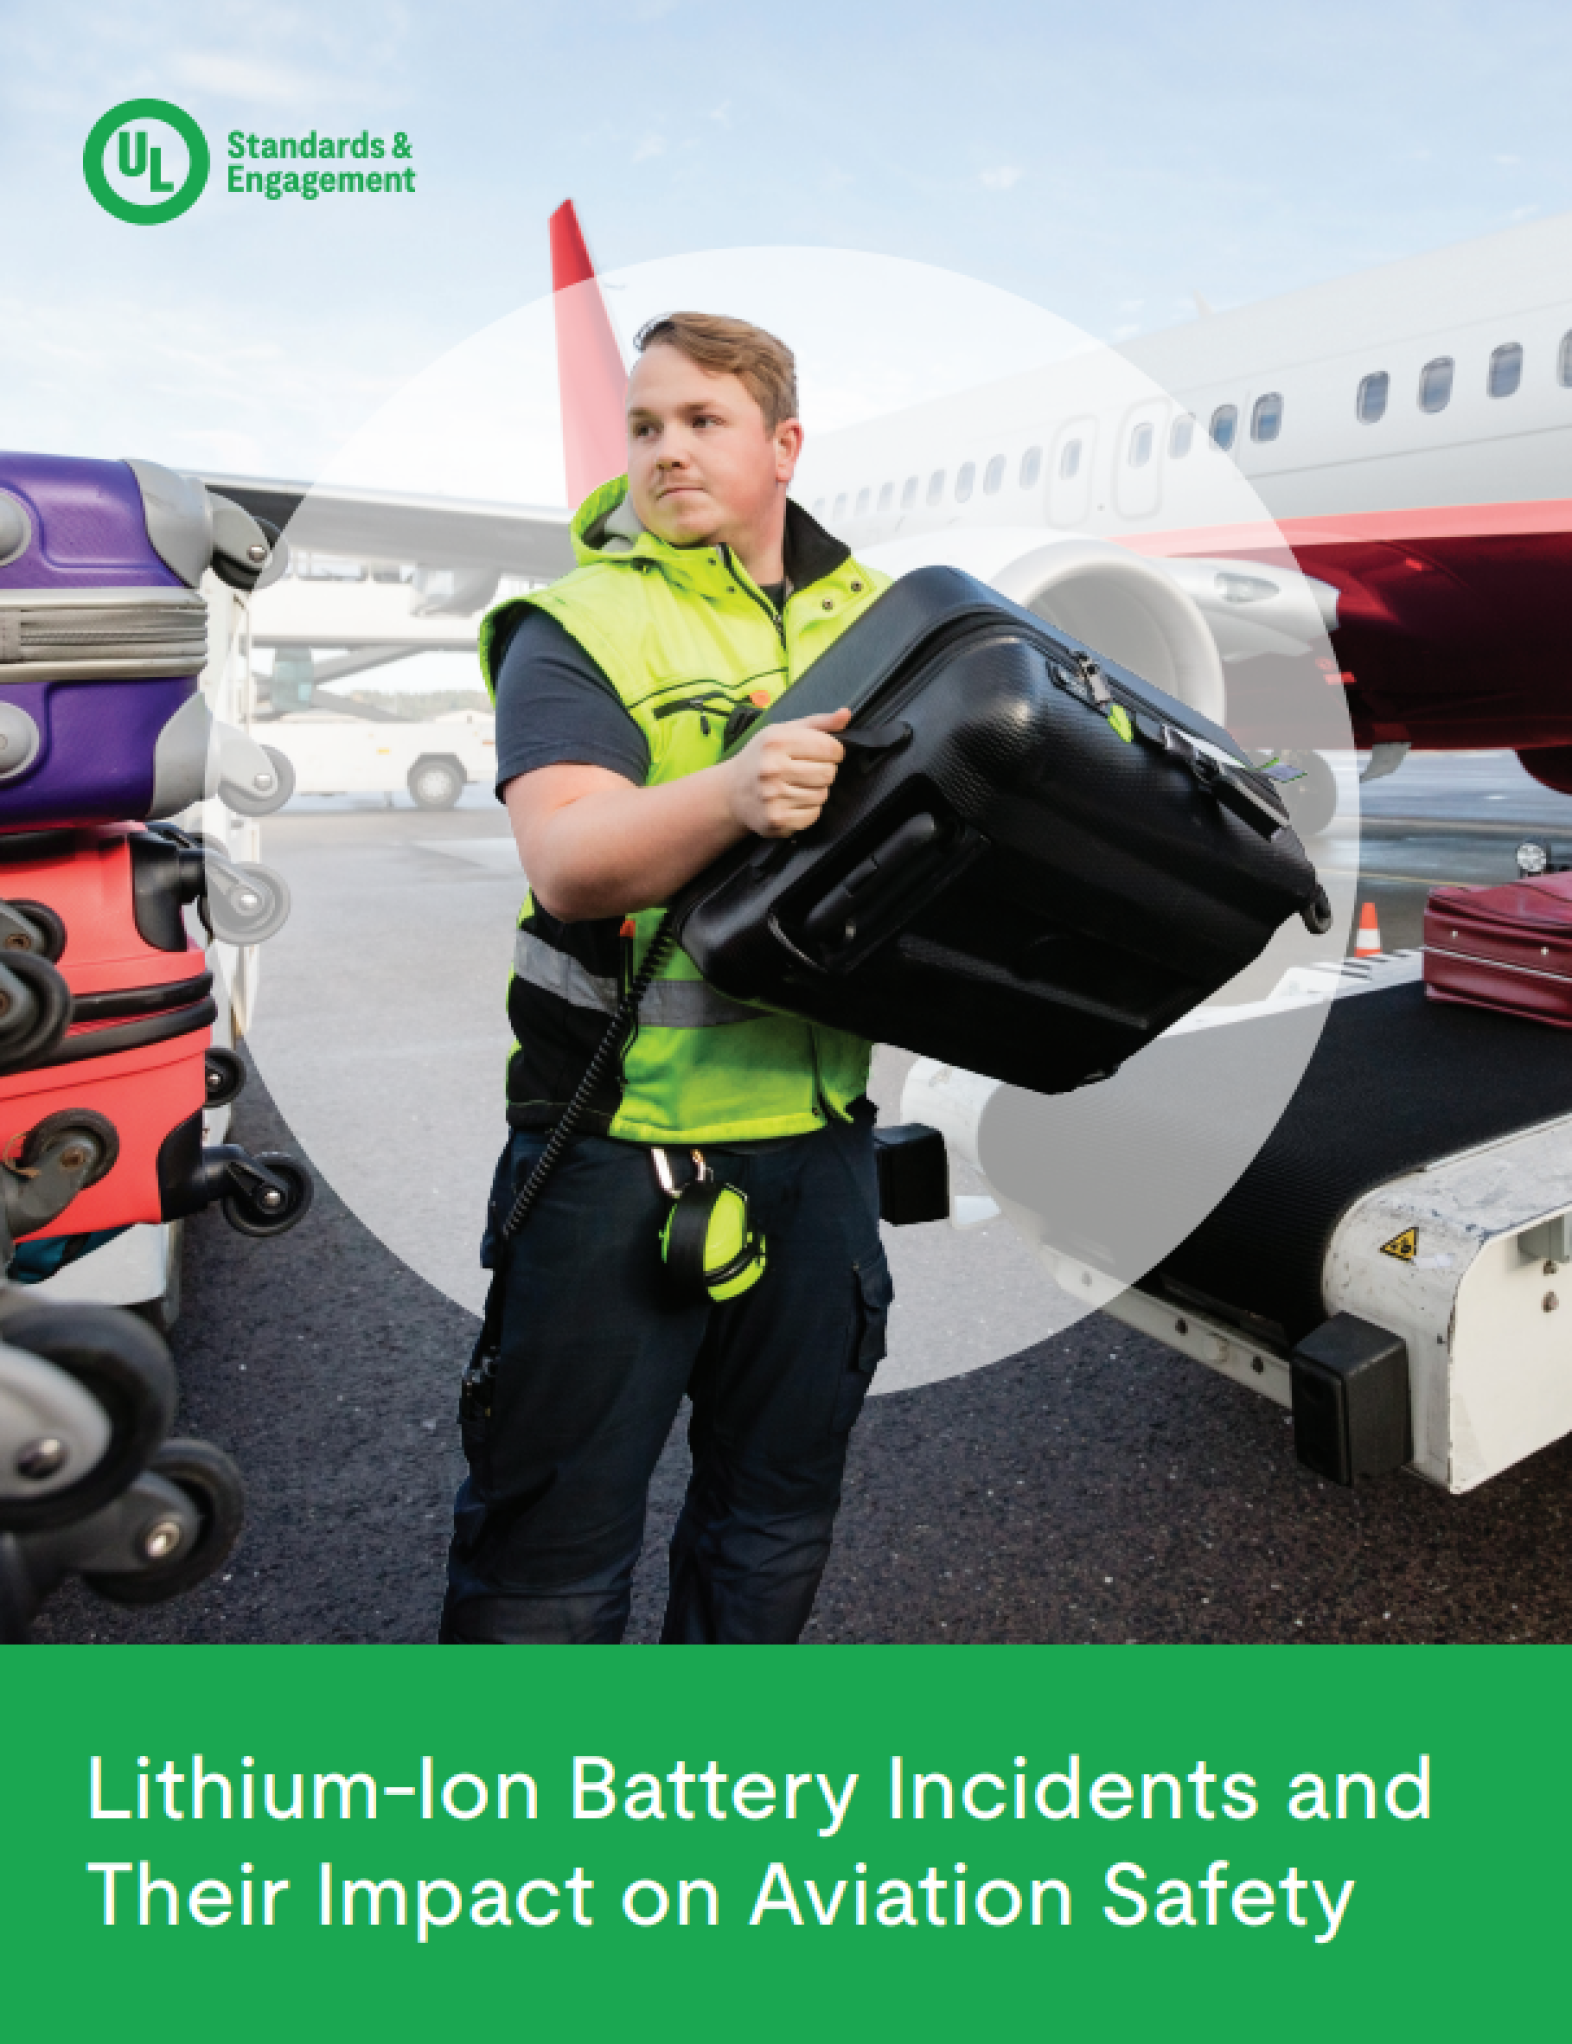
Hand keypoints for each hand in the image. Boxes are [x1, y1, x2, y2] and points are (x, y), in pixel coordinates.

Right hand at [723, 709, 850, 838]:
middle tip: (807, 770)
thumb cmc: (761, 757)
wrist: (730, 792)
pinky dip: (808, 809)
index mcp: (776, 741)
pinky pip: (813, 814)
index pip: (830, 748)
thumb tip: (845, 714)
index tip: (824, 753)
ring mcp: (773, 797)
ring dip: (816, 790)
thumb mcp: (783, 732)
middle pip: (828, 773)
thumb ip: (818, 723)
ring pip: (822, 795)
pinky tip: (792, 801)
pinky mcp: (776, 820)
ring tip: (796, 785)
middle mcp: (772, 769)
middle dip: (824, 771)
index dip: (834, 751)